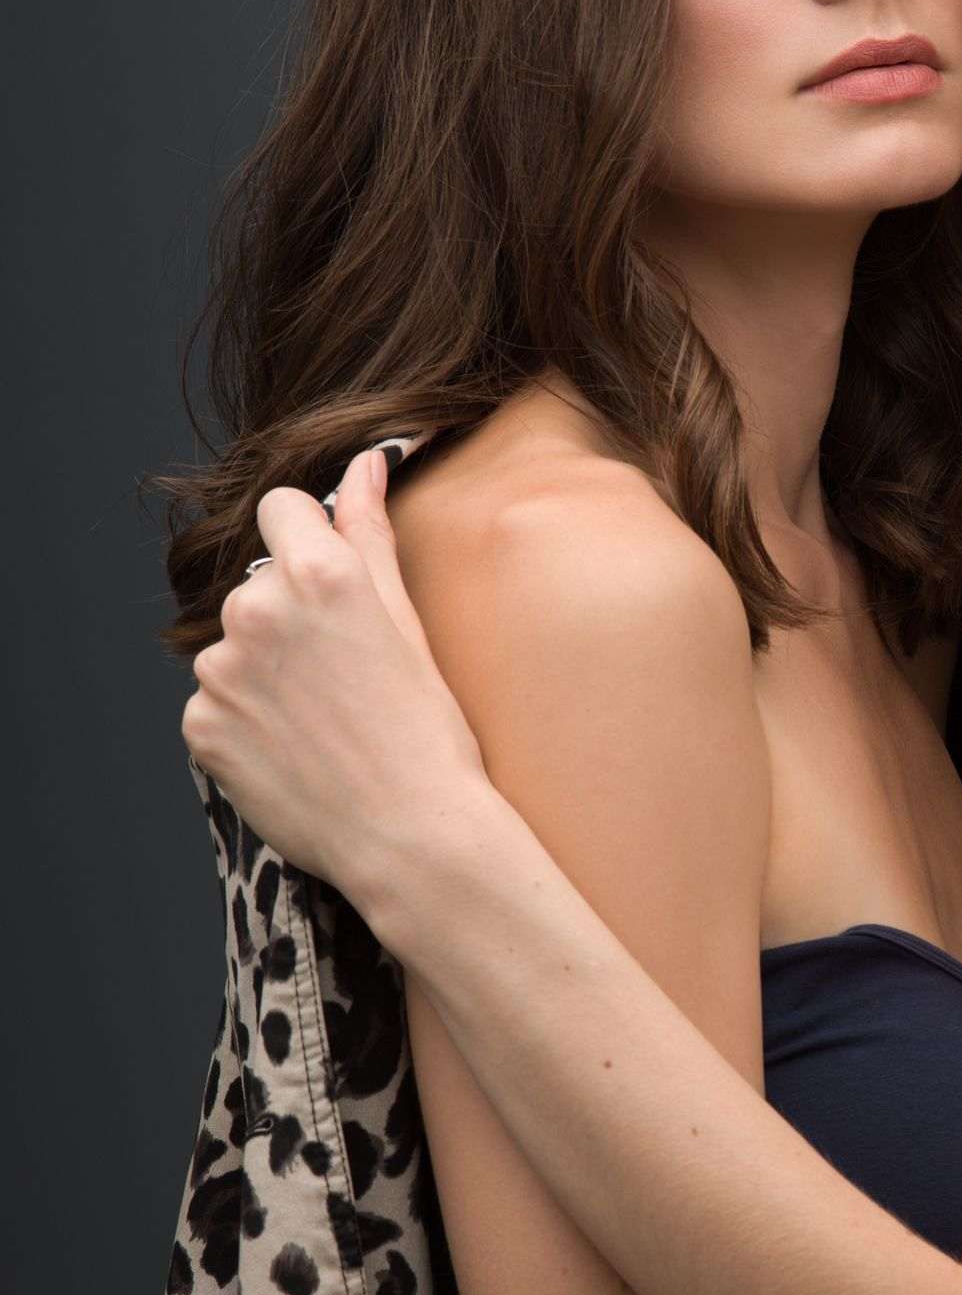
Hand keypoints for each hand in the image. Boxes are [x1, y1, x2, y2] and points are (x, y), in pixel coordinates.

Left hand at [181, 448, 486, 905]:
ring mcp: (219, 671)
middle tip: (345, 680)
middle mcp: (257, 610)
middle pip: (259, 587)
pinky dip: (247, 724)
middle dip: (290, 620)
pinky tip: (295, 753)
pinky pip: (216, 706)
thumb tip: (368, 460)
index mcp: (317, 573)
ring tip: (323, 724)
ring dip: (265, 674)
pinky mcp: (200, 725)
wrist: (410, 835)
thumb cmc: (427, 731)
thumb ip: (371, 531)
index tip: (332, 585)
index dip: (309, 539)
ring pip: (235, 649)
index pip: (280, 508)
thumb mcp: (408, 621)